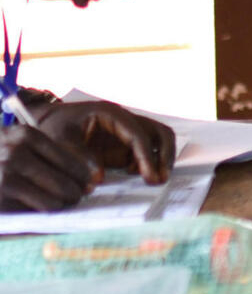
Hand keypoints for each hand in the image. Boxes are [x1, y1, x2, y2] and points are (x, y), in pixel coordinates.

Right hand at [0, 124, 94, 211]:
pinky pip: (32, 212)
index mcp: (26, 136)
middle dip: (75, 192)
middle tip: (78, 196)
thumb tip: (87, 176)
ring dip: (60, 205)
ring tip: (62, 204)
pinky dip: (40, 214)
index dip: (83, 174)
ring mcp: (5, 178)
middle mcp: (16, 155)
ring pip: (52, 201)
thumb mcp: (17, 143)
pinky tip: (42, 210)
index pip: (69, 160)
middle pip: (64, 182)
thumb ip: (44, 153)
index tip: (92, 181)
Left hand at [37, 101, 175, 184]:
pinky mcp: (123, 145)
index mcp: (112, 114)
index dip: (146, 156)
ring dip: (161, 159)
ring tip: (156, 179)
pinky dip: (148, 163)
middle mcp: (125, 121)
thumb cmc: (53, 126)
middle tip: (161, 178)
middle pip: (159, 132)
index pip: (138, 134)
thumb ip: (80, 158)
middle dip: (165, 155)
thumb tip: (100, 178)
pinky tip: (137, 176)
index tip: (150, 176)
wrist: (45, 122)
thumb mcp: (60, 140)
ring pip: (158, 140)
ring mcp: (126, 133)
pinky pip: (145, 153)